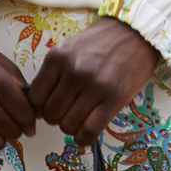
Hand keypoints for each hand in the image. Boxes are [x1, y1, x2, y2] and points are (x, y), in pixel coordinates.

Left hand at [24, 14, 160, 144]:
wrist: (135, 33)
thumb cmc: (100, 43)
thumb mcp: (68, 49)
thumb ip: (52, 75)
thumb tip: (37, 108)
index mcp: (57, 58)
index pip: (35, 98)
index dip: (40, 108)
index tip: (50, 107)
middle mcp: (73, 72)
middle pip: (51, 115)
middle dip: (57, 118)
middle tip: (69, 111)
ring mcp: (94, 86)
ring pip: (67, 125)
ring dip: (71, 127)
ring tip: (80, 117)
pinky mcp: (114, 99)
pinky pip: (89, 131)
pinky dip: (84, 137)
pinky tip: (86, 131)